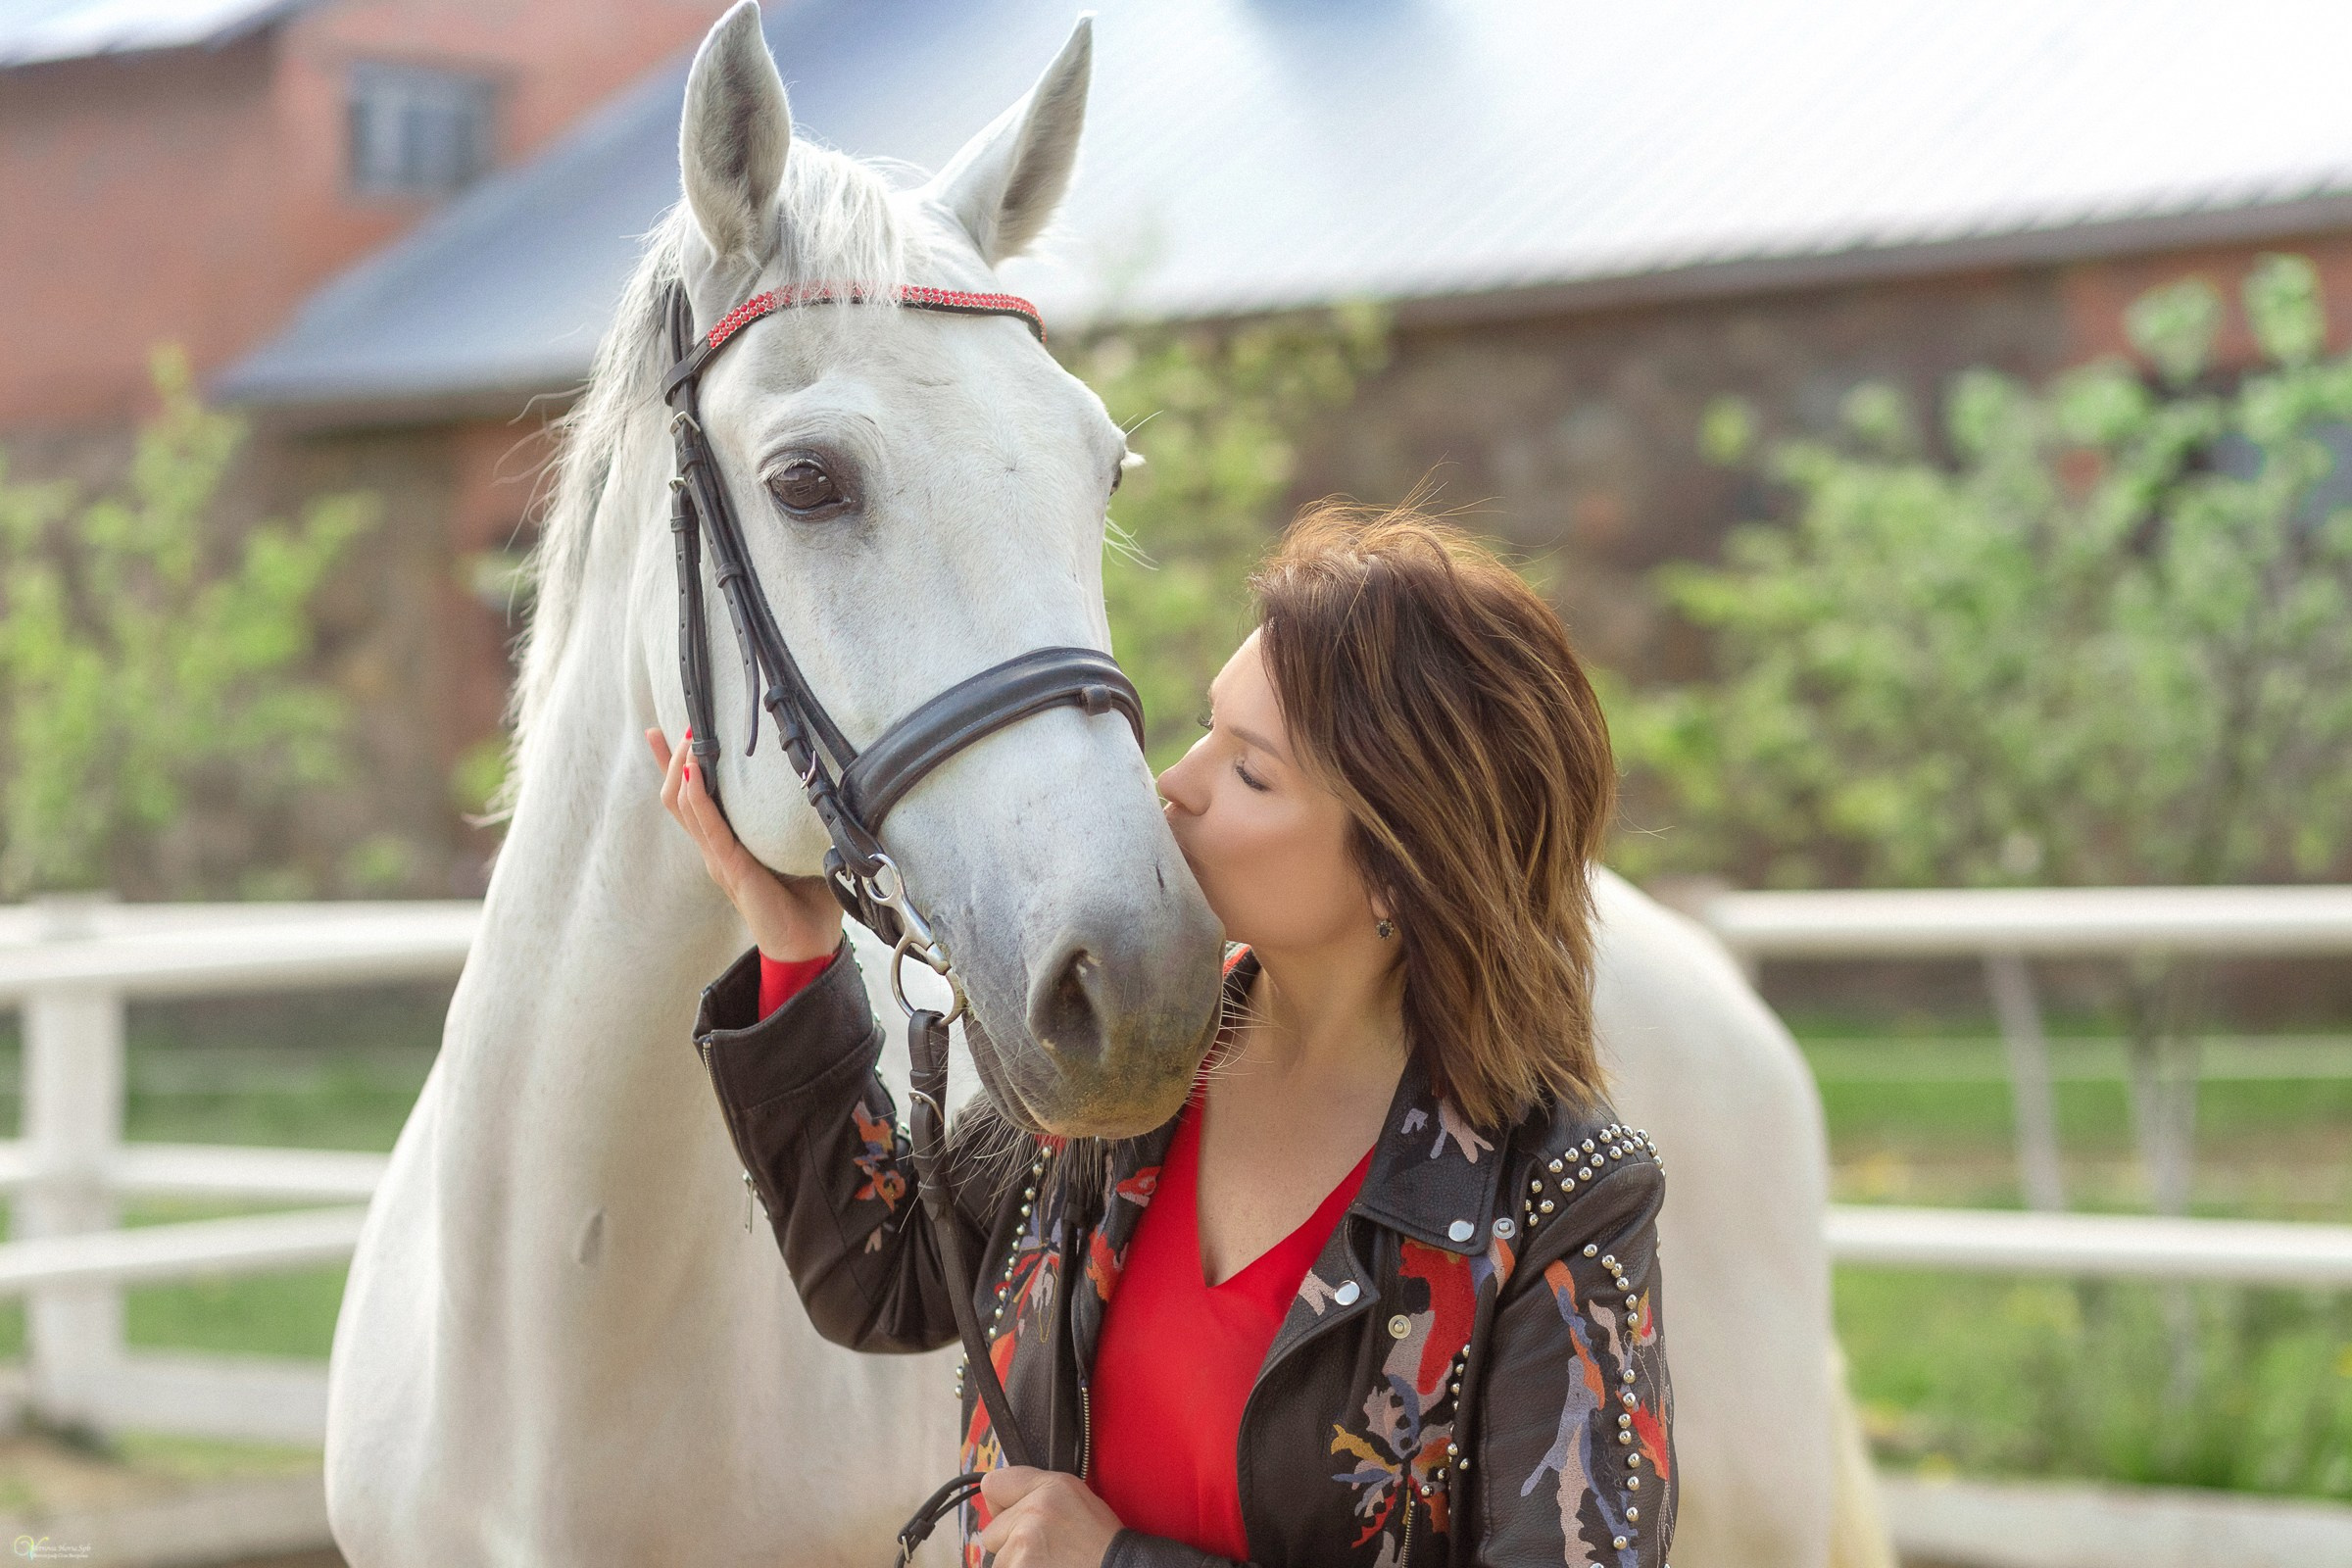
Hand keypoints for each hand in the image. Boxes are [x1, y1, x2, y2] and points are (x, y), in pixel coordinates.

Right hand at [646, 726, 843, 962]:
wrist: (809, 947)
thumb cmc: (811, 901)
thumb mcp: (803, 850)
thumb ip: (800, 821)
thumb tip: (825, 779)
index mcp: (728, 846)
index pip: (691, 801)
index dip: (675, 767)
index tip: (664, 732)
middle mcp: (716, 850)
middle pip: (677, 797)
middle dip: (672, 759)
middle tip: (682, 723)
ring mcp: (720, 860)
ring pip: (685, 807)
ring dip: (683, 768)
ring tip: (689, 736)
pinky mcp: (732, 869)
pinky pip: (710, 828)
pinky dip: (699, 799)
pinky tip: (694, 773)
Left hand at [976, 1467, 1123, 1567]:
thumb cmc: (1099, 1542)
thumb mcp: (1076, 1498)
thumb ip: (1037, 1492)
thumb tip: (1002, 1500)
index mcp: (1049, 1488)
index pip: (992, 1485)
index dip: (1000, 1504)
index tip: (1011, 1516)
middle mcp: (1033, 1512)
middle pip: (991, 1532)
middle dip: (1010, 1542)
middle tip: (1043, 1548)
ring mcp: (1024, 1547)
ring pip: (999, 1560)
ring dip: (1017, 1564)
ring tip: (1049, 1563)